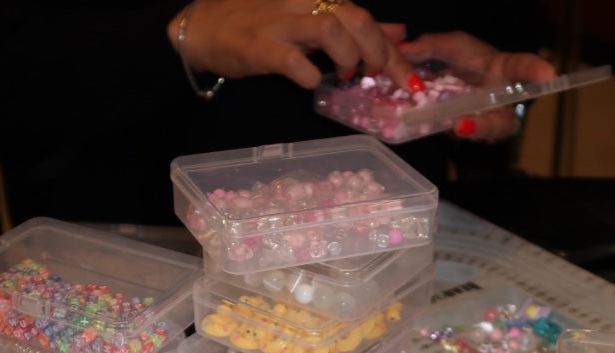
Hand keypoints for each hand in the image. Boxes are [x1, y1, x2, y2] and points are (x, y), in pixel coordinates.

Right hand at [169, 0, 412, 89]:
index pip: (364, 16)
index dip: (393, 48)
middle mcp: (302, 3)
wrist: (204, 27)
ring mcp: (280, 24)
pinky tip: (311, 83)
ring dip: (348, 57)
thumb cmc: (259, 23)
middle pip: (355, 17)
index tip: (410, 78)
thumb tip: (399, 31)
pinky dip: (309, 75)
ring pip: (330, 29)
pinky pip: (293, 60)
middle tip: (378, 76)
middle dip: (378, 51)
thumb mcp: (312, 18)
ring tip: (347, 76)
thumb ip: (355, 26)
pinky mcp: (260, 47)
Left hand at [399, 31, 556, 141]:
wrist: (452, 81)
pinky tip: (440, 126)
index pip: (522, 67)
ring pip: (487, 132)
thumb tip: (405, 47)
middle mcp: (498, 100)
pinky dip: (455, 132)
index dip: (537, 71)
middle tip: (474, 117)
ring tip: (457, 125)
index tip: (550, 76)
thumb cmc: (463, 61)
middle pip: (504, 118)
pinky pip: (466, 136)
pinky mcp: (469, 131)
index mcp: (501, 69)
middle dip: (491, 121)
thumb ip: (431, 46)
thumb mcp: (449, 46)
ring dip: (473, 130)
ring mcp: (485, 118)